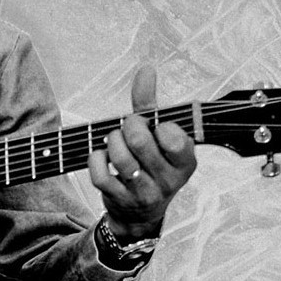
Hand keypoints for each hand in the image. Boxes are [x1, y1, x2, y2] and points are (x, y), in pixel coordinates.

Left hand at [87, 66, 196, 241]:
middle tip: (129, 128)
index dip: (159, 125)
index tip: (157, 127)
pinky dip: (95, 159)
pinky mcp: (120, 201)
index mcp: (186, 161)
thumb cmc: (150, 162)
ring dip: (111, 141)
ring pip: (119, 157)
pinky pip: (100, 174)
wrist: (139, 211)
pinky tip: (101, 156)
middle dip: (129, 126)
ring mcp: (144, 193)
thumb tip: (146, 68)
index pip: (174, 137)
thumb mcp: (157, 135)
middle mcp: (169, 180)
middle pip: (140, 140)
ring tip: (114, 141)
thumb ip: (149, 103)